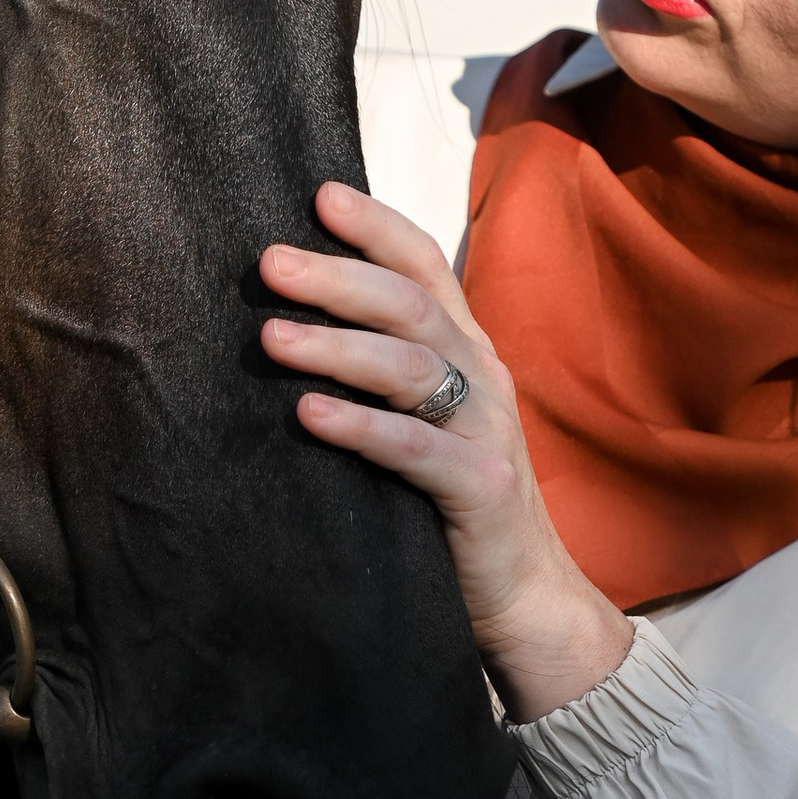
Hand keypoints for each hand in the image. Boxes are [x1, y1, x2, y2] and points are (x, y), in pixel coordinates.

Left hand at [260, 184, 632, 724]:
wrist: (528, 602)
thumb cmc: (455, 512)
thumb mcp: (425, 427)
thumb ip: (384, 380)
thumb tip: (290, 327)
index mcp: (469, 355)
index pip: (427, 268)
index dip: (377, 227)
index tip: (318, 195)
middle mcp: (484, 380)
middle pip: (413, 306)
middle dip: (339, 277)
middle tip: (269, 264)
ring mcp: (488, 432)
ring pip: (414, 368)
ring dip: (338, 347)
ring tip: (273, 337)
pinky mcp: (482, 489)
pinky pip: (416, 449)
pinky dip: (361, 427)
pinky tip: (309, 414)